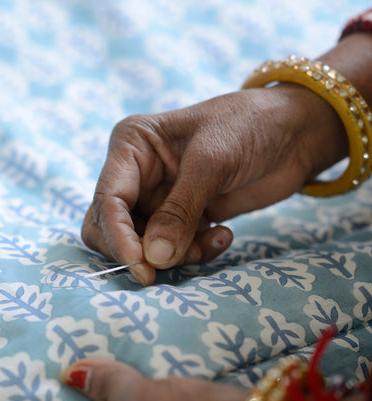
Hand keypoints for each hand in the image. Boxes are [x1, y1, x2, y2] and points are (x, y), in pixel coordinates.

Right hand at [81, 84, 345, 284]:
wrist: (295, 133)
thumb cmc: (251, 126)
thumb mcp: (212, 162)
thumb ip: (180, 211)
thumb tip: (154, 259)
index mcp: (132, 146)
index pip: (108, 199)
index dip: (118, 235)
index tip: (140, 265)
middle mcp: (138, 174)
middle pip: (111, 226)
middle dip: (135, 250)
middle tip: (160, 269)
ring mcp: (159, 198)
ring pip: (142, 244)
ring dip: (172, 254)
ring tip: (209, 243)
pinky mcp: (183, 218)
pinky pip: (173, 249)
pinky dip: (195, 252)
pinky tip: (223, 235)